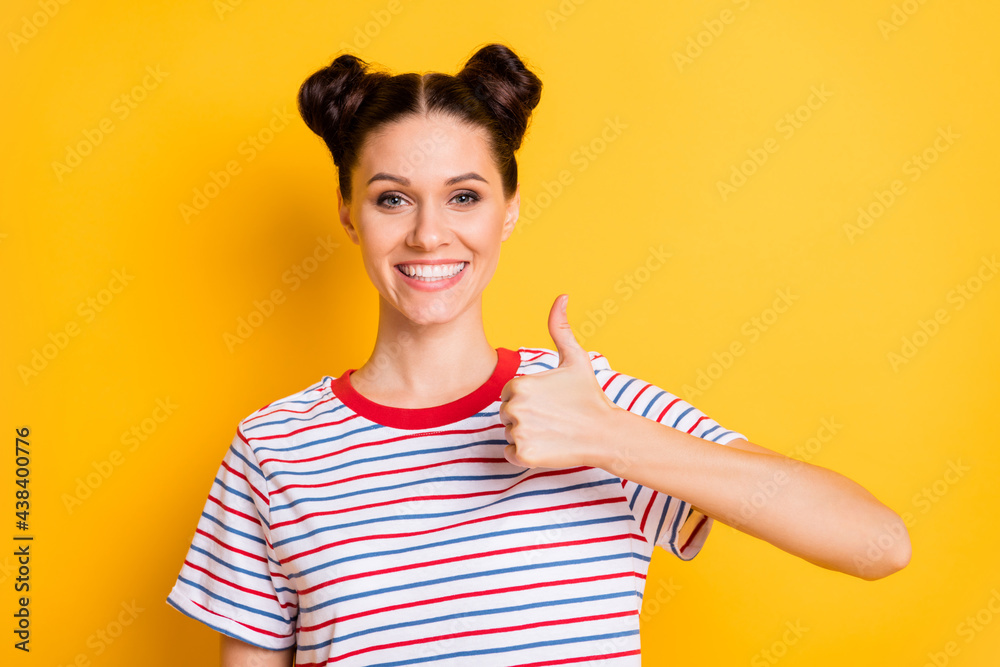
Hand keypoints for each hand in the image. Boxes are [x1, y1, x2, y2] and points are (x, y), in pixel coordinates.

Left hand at [499, 294, 619, 468]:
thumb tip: (562, 296)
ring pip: (508, 433)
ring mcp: (518, 431)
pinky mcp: (522, 454)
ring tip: (552, 431)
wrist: (605, 434)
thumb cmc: (589, 395)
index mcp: (518, 383)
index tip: (550, 402)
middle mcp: (513, 407)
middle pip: (506, 414)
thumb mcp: (575, 358)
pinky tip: (546, 446)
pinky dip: (524, 453)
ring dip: (525, 434)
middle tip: (553, 418)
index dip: (529, 399)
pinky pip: (509, 454)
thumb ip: (560, 328)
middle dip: (526, 416)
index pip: (509, 394)